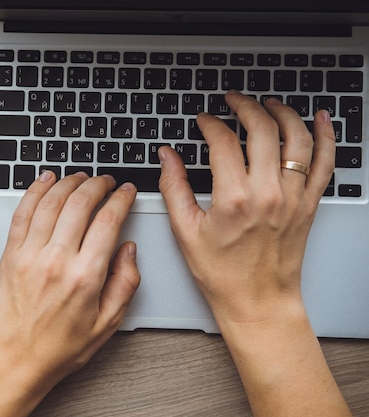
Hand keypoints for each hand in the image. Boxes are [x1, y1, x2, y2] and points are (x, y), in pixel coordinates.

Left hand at [0, 171, 139, 416]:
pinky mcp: (10, 254)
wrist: (15, 359)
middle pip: (80, 203)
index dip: (122, 198)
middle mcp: (57, 260)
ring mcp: (30, 254)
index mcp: (85, 276)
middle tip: (107, 181)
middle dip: (98, 184)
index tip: (127, 192)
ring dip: (69, 182)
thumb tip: (129, 251)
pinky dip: (35, 191)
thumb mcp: (107, 324)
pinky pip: (22, 213)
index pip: (108, 220)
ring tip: (81, 177)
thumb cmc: (59, 347)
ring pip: (51, 201)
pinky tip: (46, 180)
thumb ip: (125, 284)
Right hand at [158, 91, 350, 416]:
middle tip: (233, 100)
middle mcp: (269, 193)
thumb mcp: (186, 231)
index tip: (203, 121)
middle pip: (262, 129)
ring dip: (283, 112)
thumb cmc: (223, 273)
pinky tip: (319, 118)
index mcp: (234, 199)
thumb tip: (167, 157)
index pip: (224, 142)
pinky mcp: (309, 204)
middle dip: (245, 106)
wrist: (258, 300)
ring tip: (268, 102)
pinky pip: (325, 161)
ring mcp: (294, 197)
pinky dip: (326, 135)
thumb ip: (173, 188)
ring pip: (296, 138)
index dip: (210, 124)